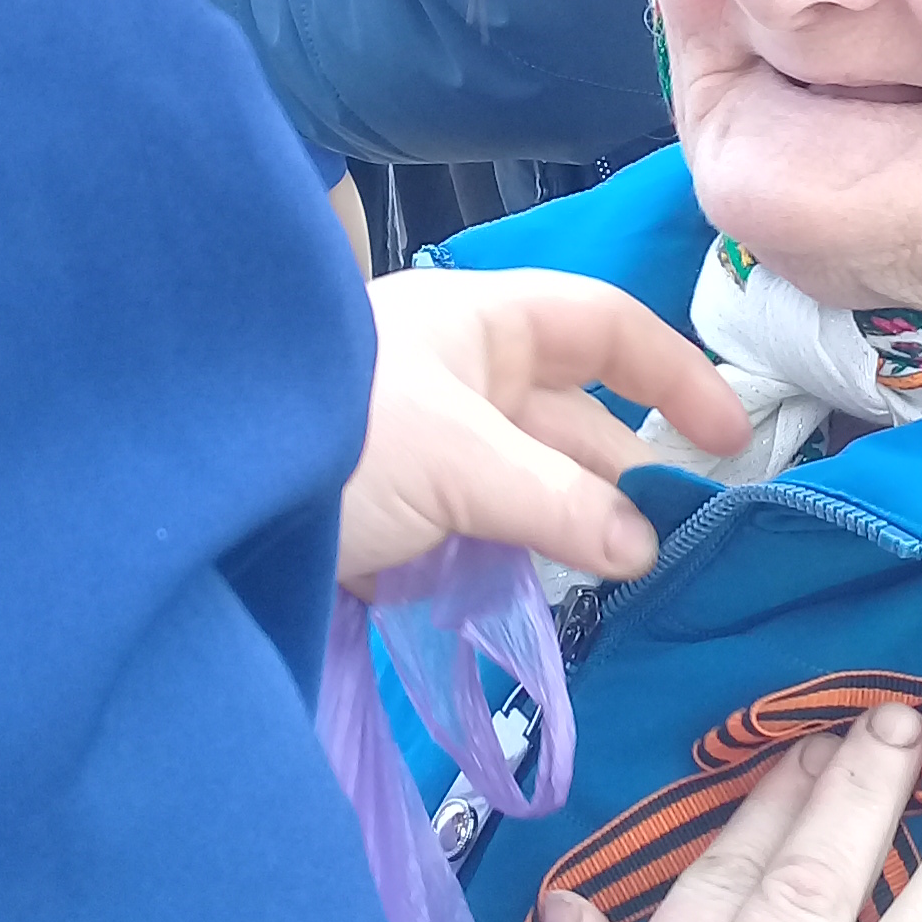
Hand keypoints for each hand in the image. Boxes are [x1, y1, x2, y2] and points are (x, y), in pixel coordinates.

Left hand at [337, 268, 747, 588]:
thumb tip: (644, 549)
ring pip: (526, 484)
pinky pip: (475, 533)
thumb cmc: (336, 435)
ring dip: (570, 528)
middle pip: (570, 417)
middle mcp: (455, 374)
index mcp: (479, 324)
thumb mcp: (461, 462)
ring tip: (617, 581)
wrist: (188, 497)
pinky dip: (512, 562)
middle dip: (622, 475)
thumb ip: (562, 505)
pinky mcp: (388, 515)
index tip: (732, 439)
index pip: (603, 328)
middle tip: (672, 544)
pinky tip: (539, 598)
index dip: (673, 374)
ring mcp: (421, 446)